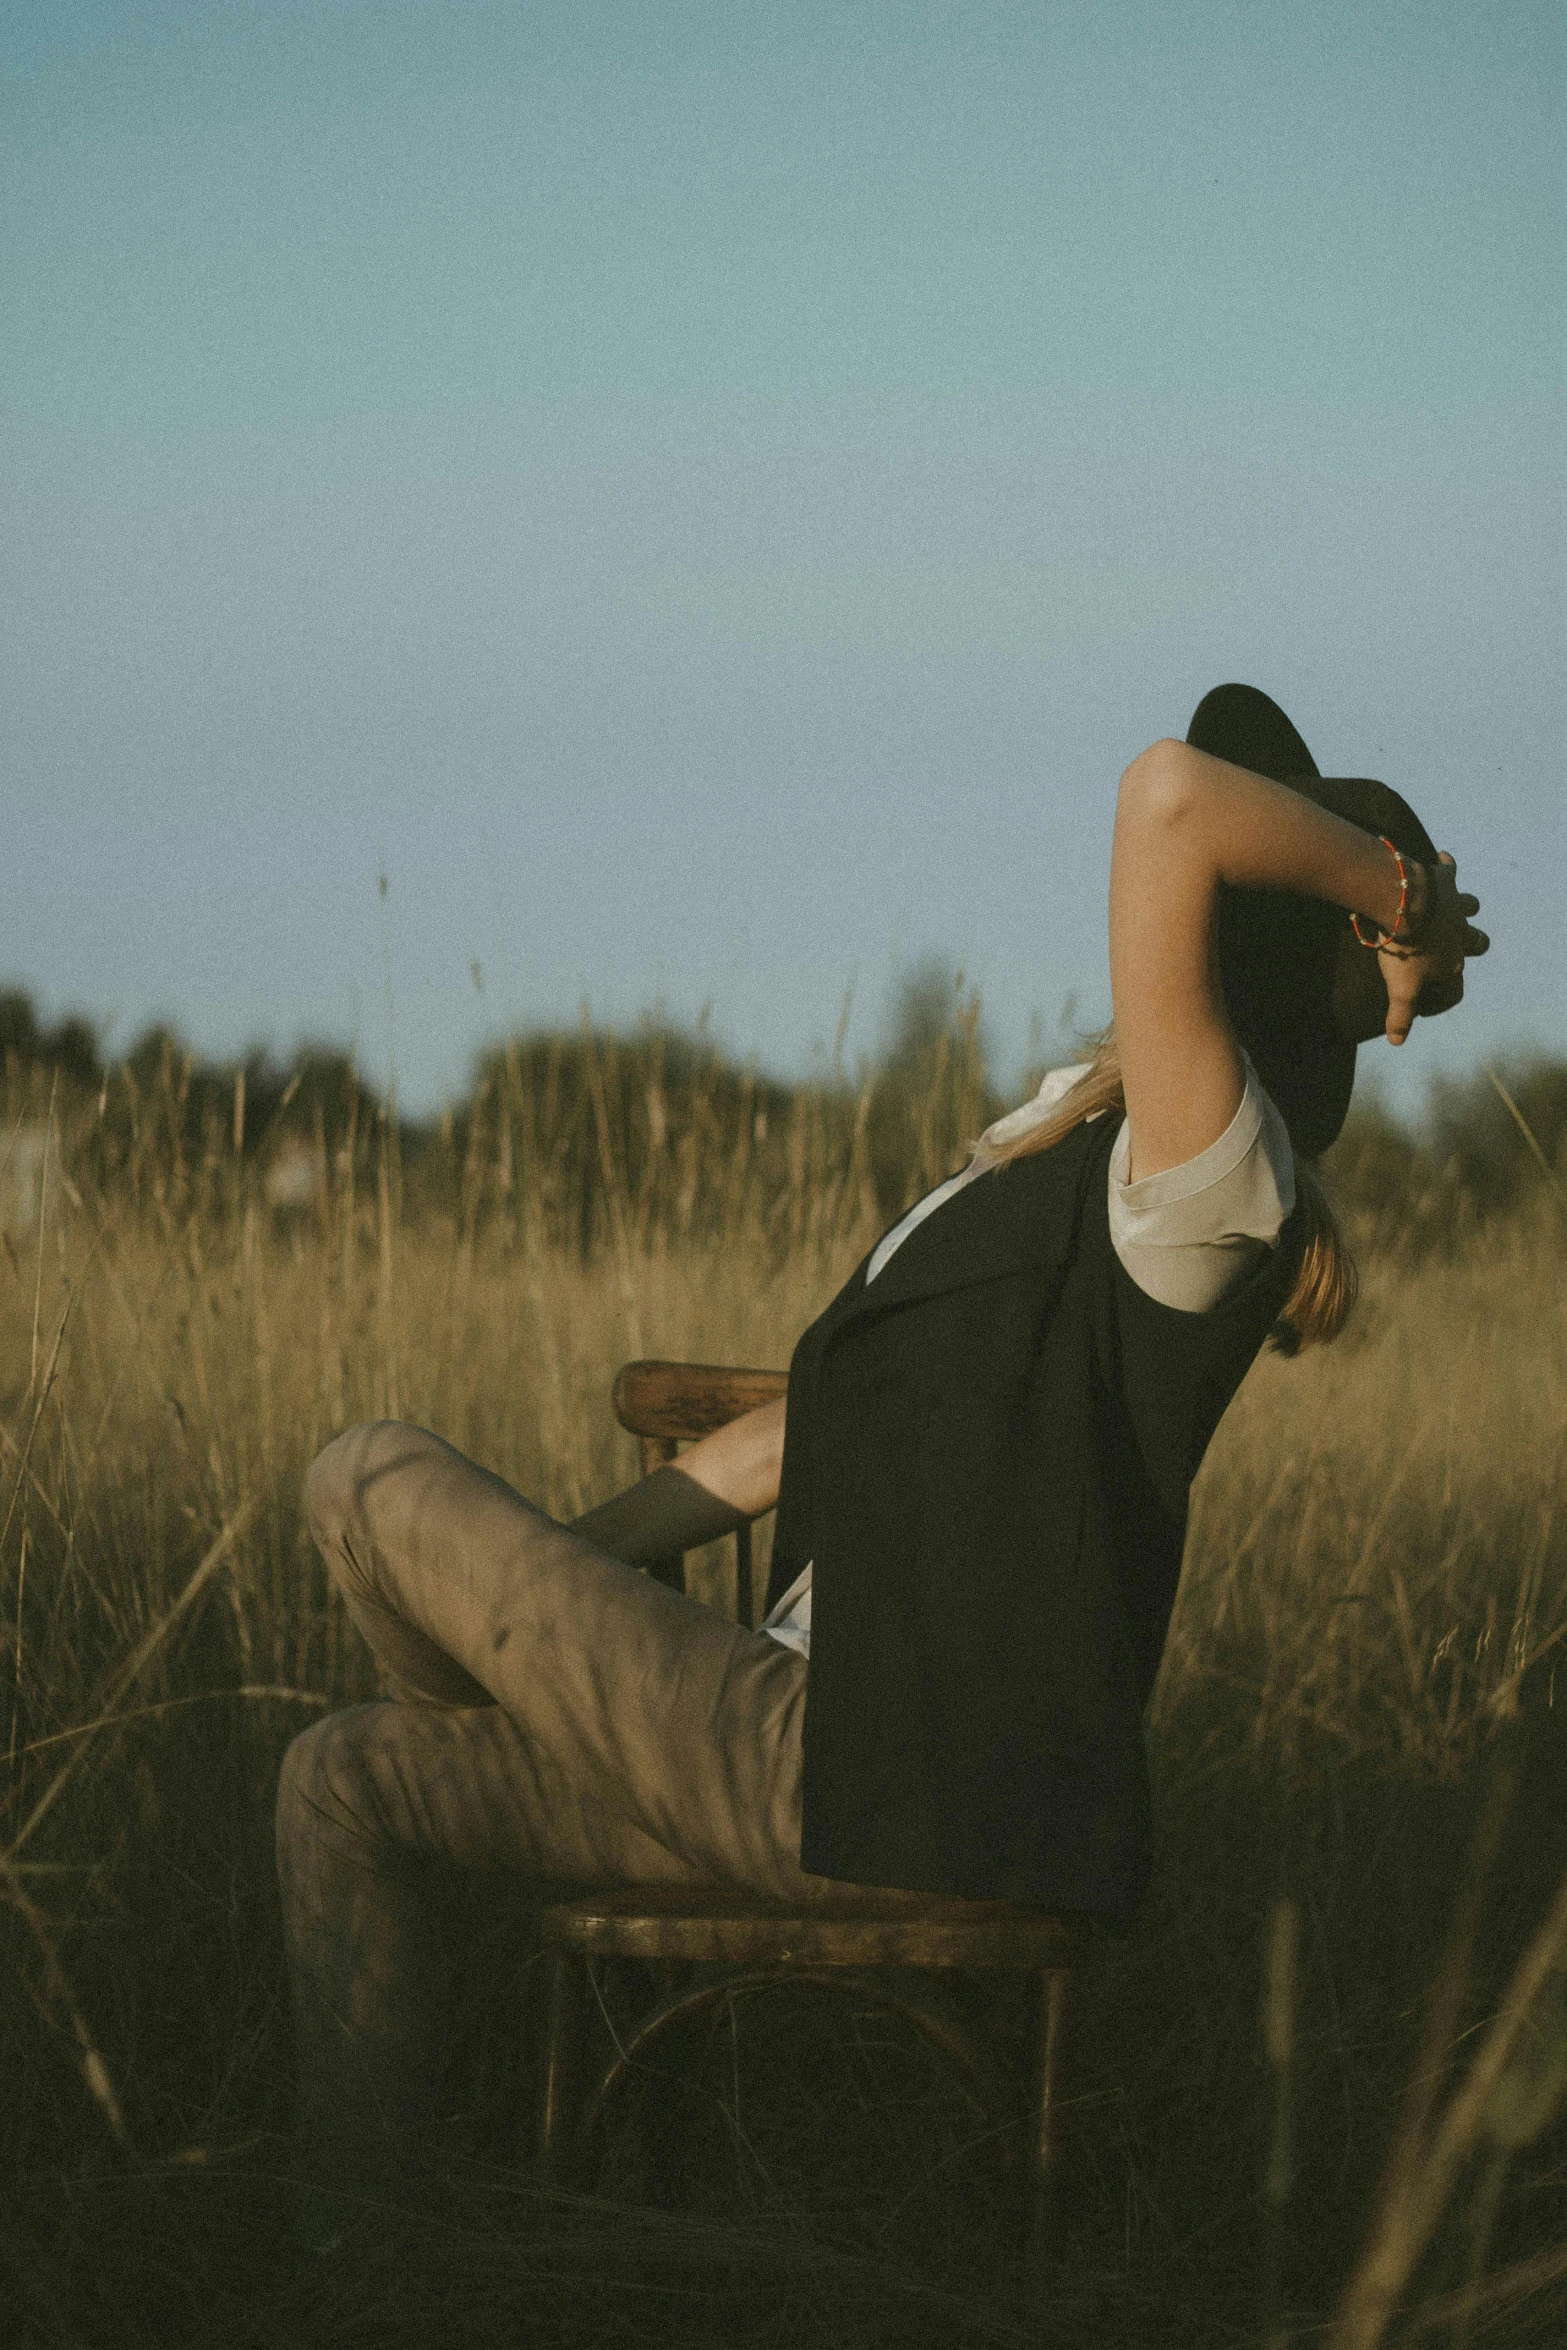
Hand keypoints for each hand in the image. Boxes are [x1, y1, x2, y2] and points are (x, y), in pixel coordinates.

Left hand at [1378, 852, 1488, 1045]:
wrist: (1403, 905)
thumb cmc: (1403, 948)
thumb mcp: (1400, 988)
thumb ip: (1400, 1016)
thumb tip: (1397, 1042)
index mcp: (1453, 963)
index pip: (1453, 990)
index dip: (1437, 1003)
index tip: (1419, 1007)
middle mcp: (1460, 933)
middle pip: (1477, 943)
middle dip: (1472, 947)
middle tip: (1462, 950)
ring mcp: (1453, 906)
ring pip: (1469, 906)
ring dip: (1465, 907)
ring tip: (1456, 907)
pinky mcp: (1443, 880)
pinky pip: (1448, 868)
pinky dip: (1445, 864)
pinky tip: (1441, 858)